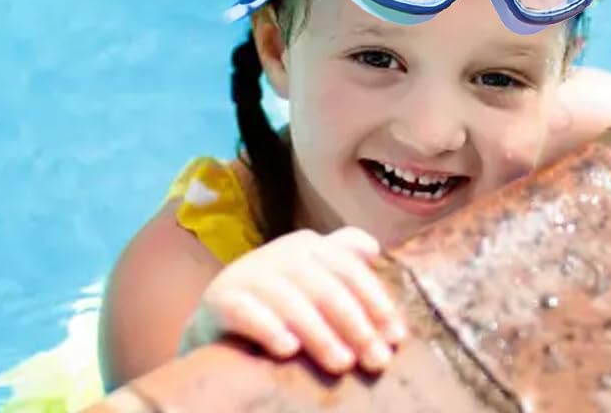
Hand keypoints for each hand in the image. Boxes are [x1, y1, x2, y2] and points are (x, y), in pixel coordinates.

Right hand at [184, 226, 405, 377]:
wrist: (215, 319)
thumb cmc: (276, 303)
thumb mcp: (311, 279)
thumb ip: (342, 262)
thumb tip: (374, 248)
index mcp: (308, 247)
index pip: (349, 269)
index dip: (375, 301)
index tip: (395, 337)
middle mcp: (280, 254)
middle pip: (326, 286)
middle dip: (355, 324)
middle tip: (375, 360)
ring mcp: (248, 274)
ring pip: (291, 300)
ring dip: (320, 333)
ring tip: (342, 364)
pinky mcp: (219, 299)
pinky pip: (245, 311)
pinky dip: (268, 328)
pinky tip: (288, 350)